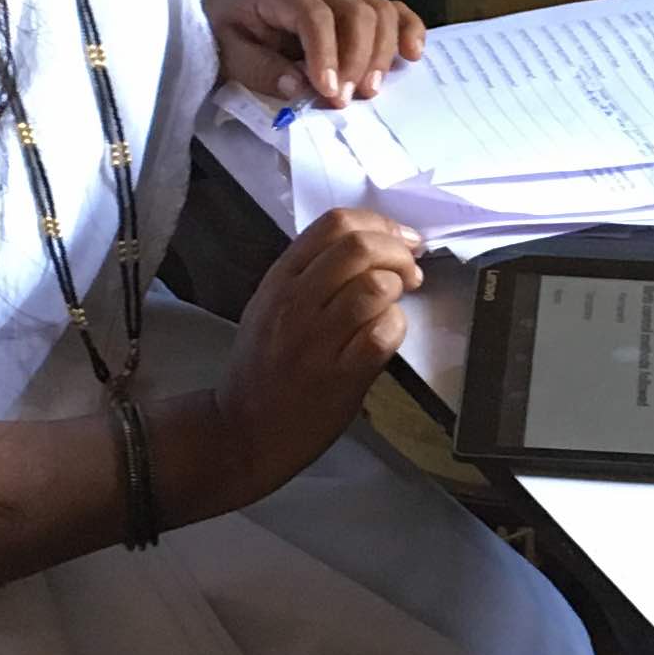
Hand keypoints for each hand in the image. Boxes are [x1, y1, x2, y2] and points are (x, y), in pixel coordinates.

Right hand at [204, 207, 423, 506]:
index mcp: (279, 280)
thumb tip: (369, 247)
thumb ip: (308, 274)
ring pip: (374, 286)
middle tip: (411, 270)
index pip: (334, 224)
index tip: (402, 240)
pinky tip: (387, 334)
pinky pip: (382, 333)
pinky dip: (396, 326)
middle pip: (359, 247)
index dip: (380, 224)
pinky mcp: (340, 376)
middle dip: (398, 251)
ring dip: (398, 288)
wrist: (242, 429)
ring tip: (397, 302)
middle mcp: (295, 303)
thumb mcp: (268, 306)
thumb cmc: (262, 368)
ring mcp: (316, 340)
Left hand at [209, 0, 425, 106]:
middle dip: (357, 59)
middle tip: (347, 99)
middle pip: (356, 10)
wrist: (227, 22)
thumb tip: (298, 85)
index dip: (326, 54)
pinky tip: (412, 55)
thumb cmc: (228, 37)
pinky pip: (392, 11)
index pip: (314, 16)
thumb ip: (259, 69)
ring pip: (379, 9)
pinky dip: (408, 30)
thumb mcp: (228, 54)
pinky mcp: (356, 11)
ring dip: (383, 52)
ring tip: (371, 90)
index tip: (329, 93)